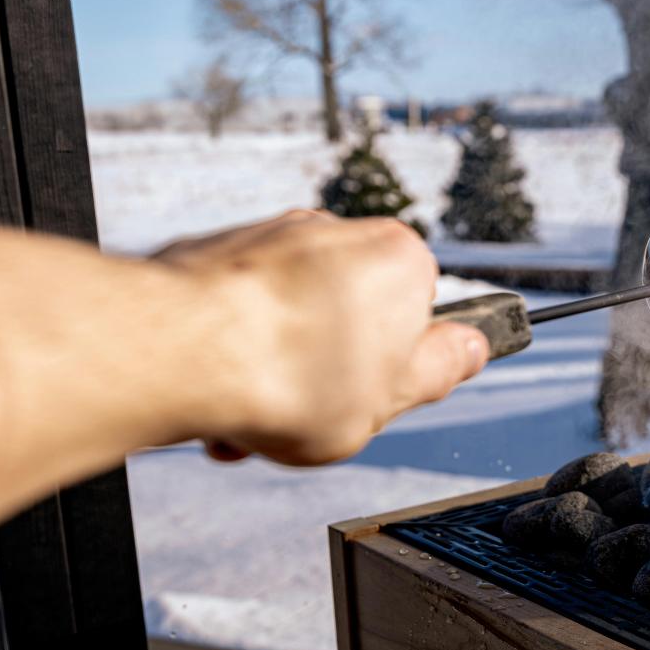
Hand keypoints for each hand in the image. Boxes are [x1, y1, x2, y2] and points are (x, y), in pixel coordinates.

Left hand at [154, 210, 488, 464]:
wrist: (180, 351)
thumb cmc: (289, 376)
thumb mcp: (395, 398)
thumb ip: (441, 369)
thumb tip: (469, 349)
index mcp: (400, 259)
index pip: (421, 315)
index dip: (396, 369)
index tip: (374, 398)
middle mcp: (337, 231)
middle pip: (351, 315)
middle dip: (328, 372)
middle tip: (312, 416)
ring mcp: (271, 236)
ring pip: (291, 317)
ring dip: (277, 371)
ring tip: (254, 418)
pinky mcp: (215, 251)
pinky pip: (239, 309)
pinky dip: (233, 351)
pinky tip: (218, 395)